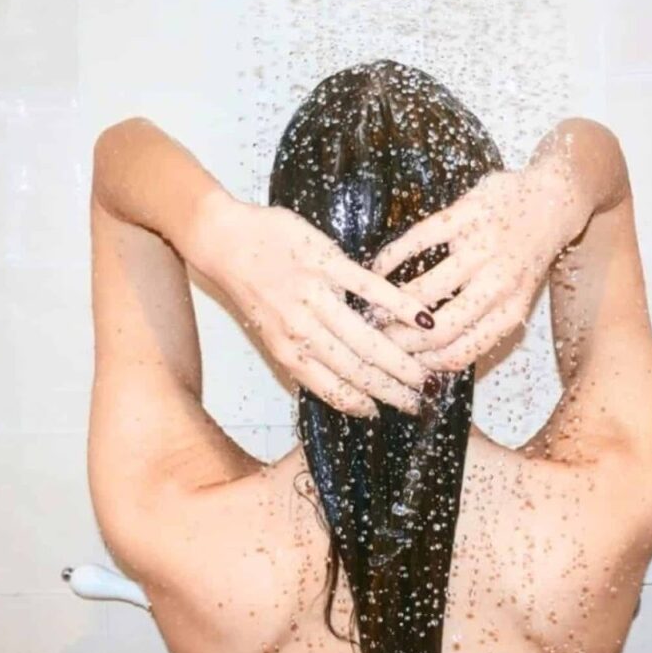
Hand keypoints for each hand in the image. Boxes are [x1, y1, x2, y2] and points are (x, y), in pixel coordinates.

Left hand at [188, 192, 435, 416]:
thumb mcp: (268, 329)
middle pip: (355, 369)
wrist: (224, 239)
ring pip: (365, 338)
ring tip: (426, 373)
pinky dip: (400, 306)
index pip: (331, 388)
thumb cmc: (250, 286)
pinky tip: (423, 321)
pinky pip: (369, 288)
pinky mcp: (325, 262)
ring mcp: (314, 295)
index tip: (389, 413)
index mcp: (286, 350)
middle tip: (420, 402)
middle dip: (391, 390)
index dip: (363, 404)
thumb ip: (302, 353)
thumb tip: (337, 380)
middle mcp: (300, 330)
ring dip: (400, 359)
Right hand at [371, 162, 598, 370]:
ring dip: (389, 302)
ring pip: (425, 289)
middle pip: (438, 328)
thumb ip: (483, 324)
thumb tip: (435, 358)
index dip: (423, 363)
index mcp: (509, 310)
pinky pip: (419, 240)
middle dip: (400, 339)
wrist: (554, 199)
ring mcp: (481, 247)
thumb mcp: (516, 296)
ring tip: (372, 305)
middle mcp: (498, 284)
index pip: (460, 352)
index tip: (401, 361)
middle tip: (378, 336)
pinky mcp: (467, 213)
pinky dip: (391, 257)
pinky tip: (378, 267)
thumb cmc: (526, 255)